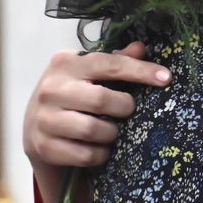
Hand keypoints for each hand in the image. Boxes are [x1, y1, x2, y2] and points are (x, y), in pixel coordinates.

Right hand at [23, 42, 170, 168]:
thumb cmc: (74, 92)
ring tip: (112, 130)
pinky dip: (100, 154)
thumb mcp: (90, 72)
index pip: (110, 65)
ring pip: (92, 130)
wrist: (36, 125)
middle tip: (128, 110)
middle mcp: (51, 89)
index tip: (166, 78)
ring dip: (111, 133)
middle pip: (101, 100)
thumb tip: (140, 48)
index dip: (141, 71)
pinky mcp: (42, 146)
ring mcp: (43, 119)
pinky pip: (84, 155)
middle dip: (124, 107)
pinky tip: (100, 148)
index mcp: (65, 63)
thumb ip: (116, 60)